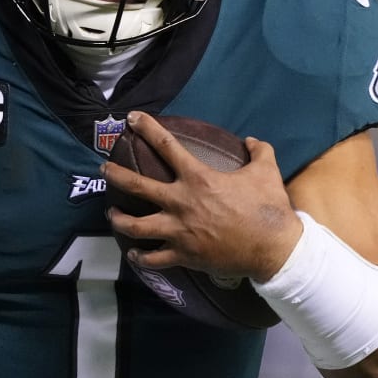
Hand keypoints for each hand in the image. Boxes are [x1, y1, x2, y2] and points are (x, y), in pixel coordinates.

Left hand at [102, 111, 301, 280]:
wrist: (273, 249)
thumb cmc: (268, 208)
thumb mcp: (267, 171)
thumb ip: (258, 151)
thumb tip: (252, 141)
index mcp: (198, 178)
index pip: (165, 145)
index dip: (146, 128)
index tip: (131, 119)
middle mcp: (181, 203)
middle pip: (136, 185)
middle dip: (115, 175)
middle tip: (103, 169)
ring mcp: (178, 231)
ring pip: (135, 226)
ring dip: (119, 218)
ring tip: (111, 213)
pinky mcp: (183, 255)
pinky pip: (153, 258)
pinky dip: (140, 257)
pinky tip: (133, 254)